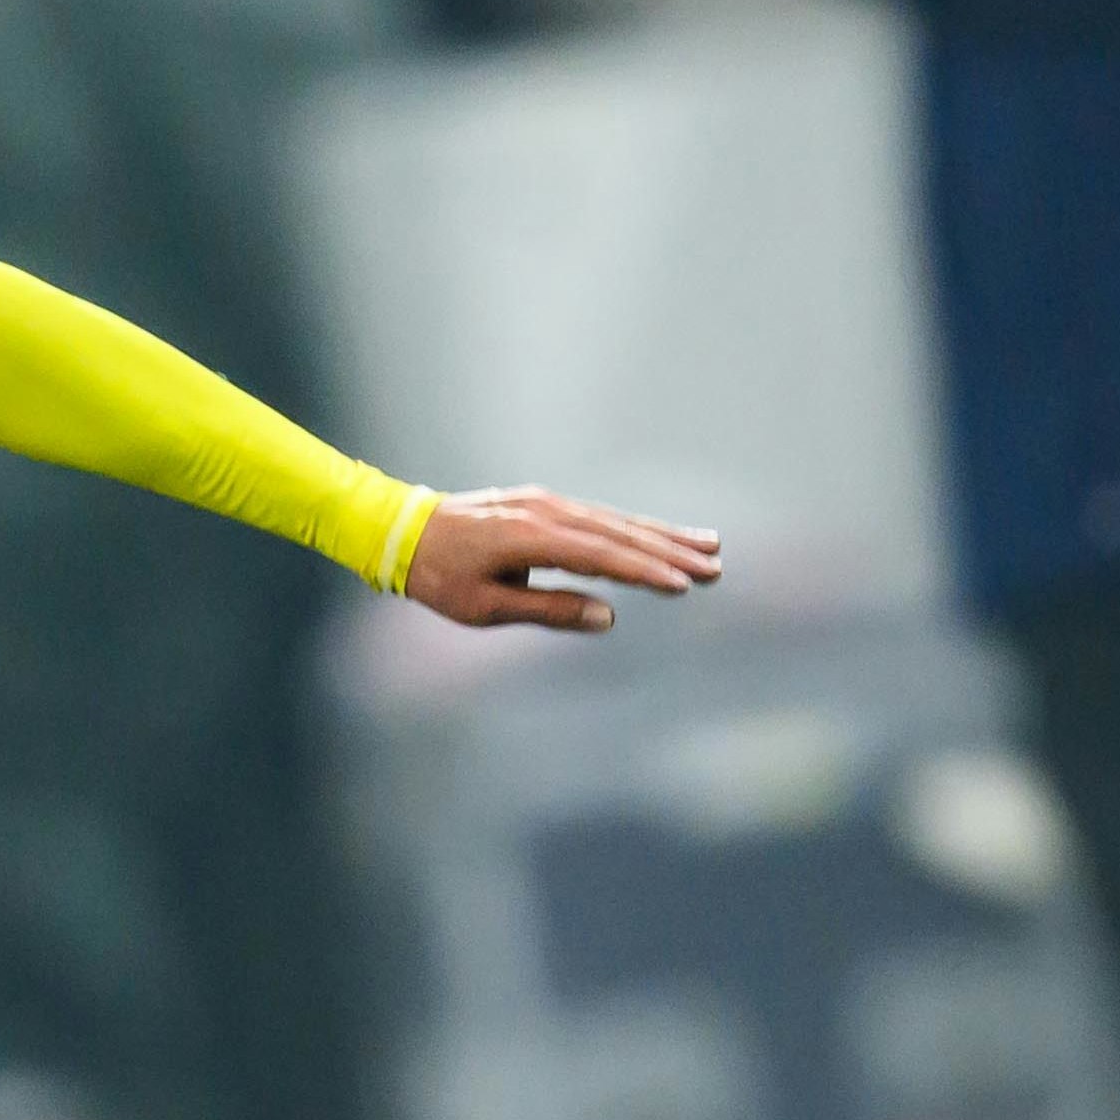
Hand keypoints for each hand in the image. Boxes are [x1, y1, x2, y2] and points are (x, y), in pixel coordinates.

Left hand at [403, 488, 722, 633]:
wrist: (403, 530)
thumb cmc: (439, 577)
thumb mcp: (485, 606)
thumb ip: (549, 609)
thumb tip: (608, 616)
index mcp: (531, 537)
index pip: (602, 556)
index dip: (645, 572)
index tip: (684, 585)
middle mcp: (546, 512)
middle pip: (620, 533)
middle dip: (671, 551)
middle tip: (716, 567)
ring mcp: (546, 503)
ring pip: (615, 521)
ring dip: (663, 535)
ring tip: (709, 547)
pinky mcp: (544, 503)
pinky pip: (599, 516)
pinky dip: (634, 527)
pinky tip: (661, 537)